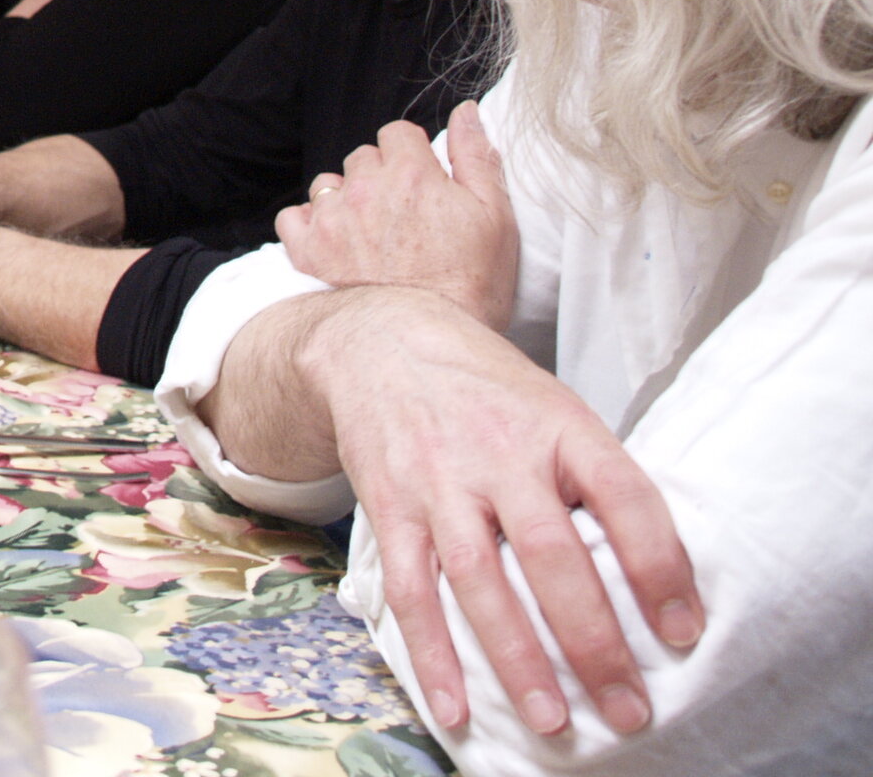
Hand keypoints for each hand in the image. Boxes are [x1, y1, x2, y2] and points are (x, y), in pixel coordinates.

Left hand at [280, 103, 519, 329]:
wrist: (427, 343)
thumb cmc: (470, 286)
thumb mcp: (495, 218)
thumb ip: (476, 157)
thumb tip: (466, 112)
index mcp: (411, 173)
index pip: (397, 133)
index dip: (410, 156)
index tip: (421, 183)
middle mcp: (365, 188)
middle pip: (363, 158)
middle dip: (380, 178)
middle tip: (402, 218)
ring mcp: (332, 218)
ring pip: (328, 185)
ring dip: (344, 201)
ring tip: (370, 237)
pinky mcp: (307, 249)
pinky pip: (294, 217)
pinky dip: (310, 226)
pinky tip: (334, 245)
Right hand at [301, 287, 701, 739]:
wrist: (379, 342)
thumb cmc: (487, 391)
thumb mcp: (555, 409)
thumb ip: (596, 480)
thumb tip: (657, 579)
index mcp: (558, 426)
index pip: (624, 497)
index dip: (660, 567)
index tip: (684, 633)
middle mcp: (498, 452)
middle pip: (553, 554)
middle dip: (594, 642)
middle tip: (629, 709)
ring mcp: (438, 481)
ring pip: (481, 580)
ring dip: (518, 660)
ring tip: (554, 722)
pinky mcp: (390, 506)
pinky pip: (412, 590)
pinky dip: (433, 653)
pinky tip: (455, 706)